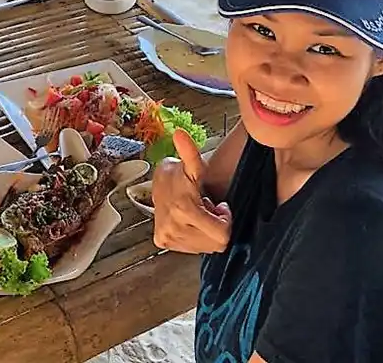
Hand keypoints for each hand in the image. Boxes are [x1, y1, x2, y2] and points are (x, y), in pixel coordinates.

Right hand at [152, 129, 231, 254]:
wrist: (158, 181)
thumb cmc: (181, 173)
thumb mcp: (194, 165)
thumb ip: (190, 152)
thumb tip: (180, 133)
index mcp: (183, 210)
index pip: (221, 236)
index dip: (224, 220)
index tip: (218, 206)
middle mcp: (173, 227)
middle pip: (215, 244)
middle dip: (216, 225)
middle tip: (207, 207)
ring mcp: (167, 236)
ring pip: (204, 247)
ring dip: (205, 231)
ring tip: (198, 212)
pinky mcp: (162, 241)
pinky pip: (191, 249)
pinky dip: (194, 236)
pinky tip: (189, 220)